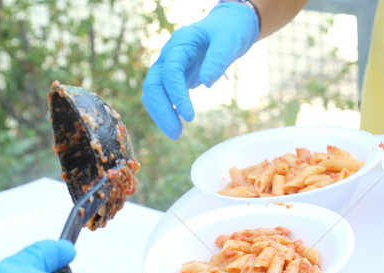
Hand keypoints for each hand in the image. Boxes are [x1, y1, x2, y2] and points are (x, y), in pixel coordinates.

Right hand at [142, 2, 258, 138]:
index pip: (170, 71)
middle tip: (177, 134)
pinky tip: (176, 124)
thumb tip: (206, 83)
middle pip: (153, 84)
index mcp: (180, 43)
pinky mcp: (173, 77)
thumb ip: (218, 59)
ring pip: (153, 92)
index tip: (189, 116)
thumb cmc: (229, 31)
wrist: (226, 27)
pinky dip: (166, 111)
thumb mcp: (229, 41)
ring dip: (161, 114)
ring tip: (176, 134)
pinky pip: (162, 96)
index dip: (176, 95)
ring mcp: (168, 65)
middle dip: (162, 110)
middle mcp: (169, 54)